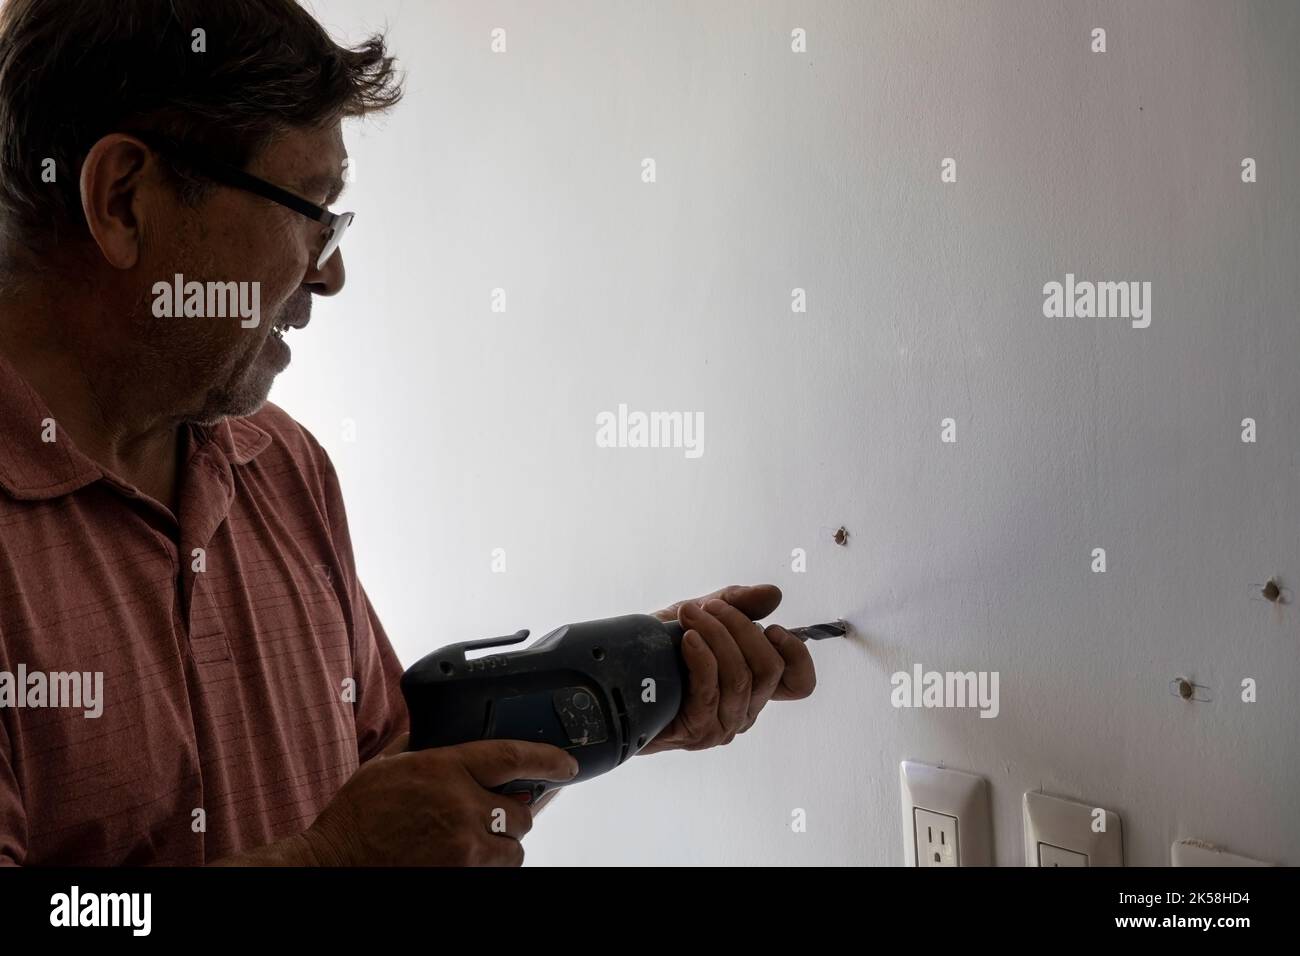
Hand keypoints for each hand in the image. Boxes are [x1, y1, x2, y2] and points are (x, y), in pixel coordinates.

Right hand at [303, 733, 578, 865]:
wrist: (332, 865)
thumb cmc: (355, 817)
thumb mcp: (386, 765)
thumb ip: (419, 744)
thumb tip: (436, 726)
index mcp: (444, 766)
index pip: (513, 756)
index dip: (549, 758)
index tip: (568, 764)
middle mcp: (461, 804)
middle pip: (523, 807)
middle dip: (515, 810)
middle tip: (495, 811)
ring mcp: (464, 844)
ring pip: (514, 844)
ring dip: (503, 841)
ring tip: (475, 837)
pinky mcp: (462, 873)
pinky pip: (497, 868)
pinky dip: (489, 862)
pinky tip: (465, 855)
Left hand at [640, 583, 815, 755]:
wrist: (615, 681)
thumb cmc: (659, 653)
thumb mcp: (700, 618)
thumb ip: (737, 605)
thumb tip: (773, 594)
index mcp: (754, 686)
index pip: (799, 683)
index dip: (797, 655)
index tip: (772, 627)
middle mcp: (745, 709)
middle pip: (769, 669)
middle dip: (741, 627)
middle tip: (710, 607)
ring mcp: (723, 725)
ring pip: (740, 678)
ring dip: (715, 636)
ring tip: (691, 615)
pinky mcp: (698, 731)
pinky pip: (710, 690)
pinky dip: (702, 657)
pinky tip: (688, 640)